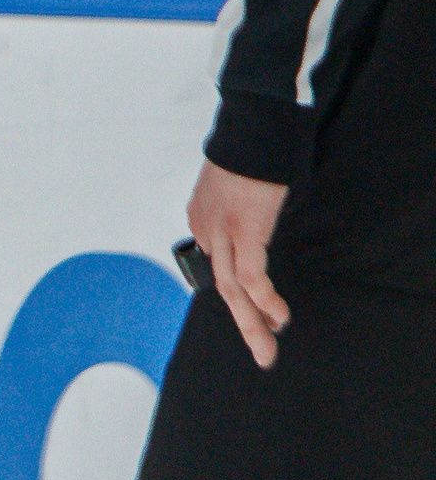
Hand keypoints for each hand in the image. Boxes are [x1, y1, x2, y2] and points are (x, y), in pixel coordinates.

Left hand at [187, 158, 291, 366]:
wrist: (249, 129)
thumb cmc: (248, 154)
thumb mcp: (234, 187)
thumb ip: (237, 211)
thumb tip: (251, 223)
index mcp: (202, 219)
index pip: (219, 265)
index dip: (239, 292)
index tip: (258, 311)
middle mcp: (205, 229)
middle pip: (222, 285)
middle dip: (243, 321)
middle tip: (261, 350)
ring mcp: (221, 232)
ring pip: (233, 290)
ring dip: (252, 323)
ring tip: (268, 347)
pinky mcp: (243, 231)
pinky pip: (251, 276)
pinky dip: (264, 300)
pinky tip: (278, 317)